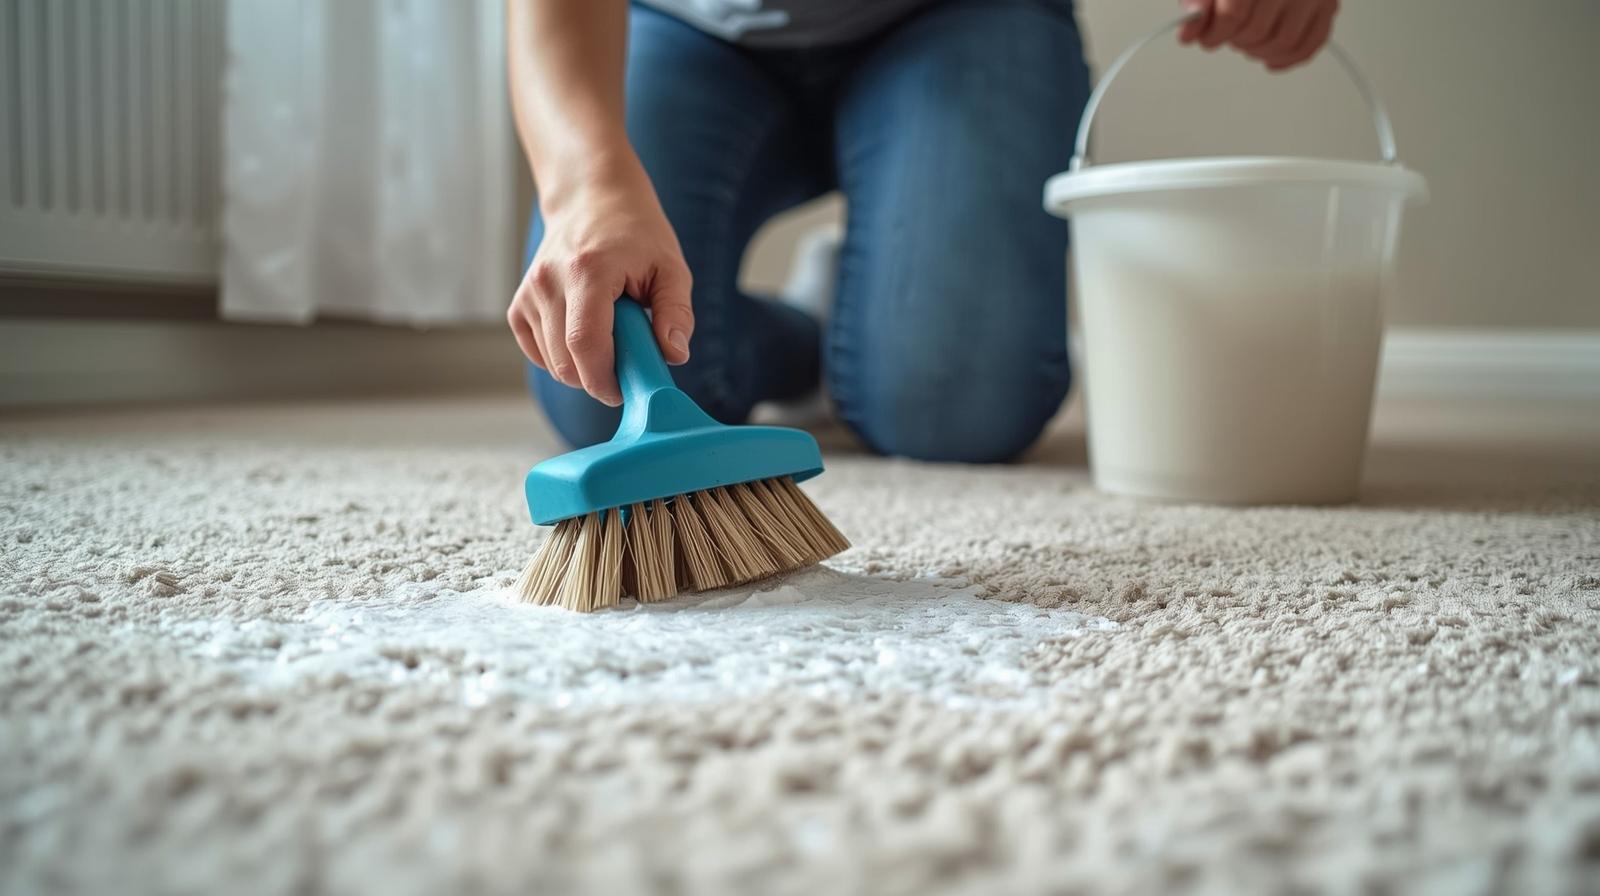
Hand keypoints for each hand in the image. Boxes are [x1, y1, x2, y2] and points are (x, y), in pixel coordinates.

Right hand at [507, 154, 692, 406]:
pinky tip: (585, 335)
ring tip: (610, 337)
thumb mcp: (671, 267)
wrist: (591, 199)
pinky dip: (563, 358)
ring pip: (552, 364)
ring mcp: (529, 293)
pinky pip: (538, 354)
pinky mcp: (518, 305)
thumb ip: (676, 313)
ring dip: (583, 367)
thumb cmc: (636, 233)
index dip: (605, 379)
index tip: (628, 390)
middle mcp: (548, 282)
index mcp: (588, 271)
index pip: (585, 343)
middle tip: (628, 361)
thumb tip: (674, 355)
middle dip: (599, 377)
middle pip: (566, 362)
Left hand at [1178, 0, 1337, 71]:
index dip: (1214, 33)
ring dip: (1257, 52)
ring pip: (1283, 42)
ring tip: (1246, 42)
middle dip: (1235, 40)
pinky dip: (1287, 59)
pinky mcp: (1329, 6)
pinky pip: (1311, 44)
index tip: (1206, 38)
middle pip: (1257, 30)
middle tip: (1228, 36)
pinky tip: (1268, 60)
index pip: (1234, 13)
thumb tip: (1188, 33)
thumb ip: (1199, 0)